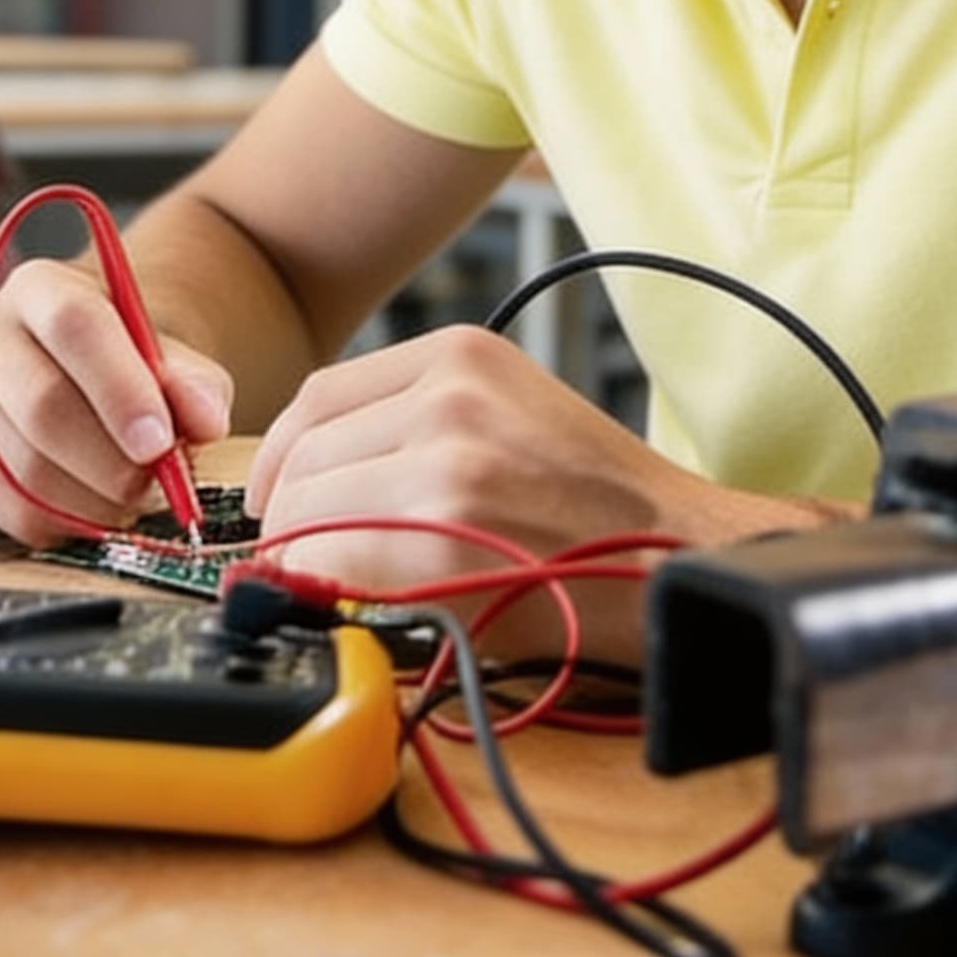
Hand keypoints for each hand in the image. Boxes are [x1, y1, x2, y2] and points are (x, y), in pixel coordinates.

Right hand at [0, 257, 235, 545]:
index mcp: (37, 287)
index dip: (120, 390)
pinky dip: (67, 525)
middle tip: (156, 487)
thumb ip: (193, 384)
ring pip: (26, 470)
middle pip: (43, 407)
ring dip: (95, 501)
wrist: (78, 376)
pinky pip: (10, 511)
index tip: (160, 442)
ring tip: (135, 496)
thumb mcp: (169, 357)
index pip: (74, 326)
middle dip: (112, 462)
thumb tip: (207, 421)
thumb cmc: (126, 363)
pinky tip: (95, 507)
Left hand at [243, 326, 836, 661]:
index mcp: (460, 355)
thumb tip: (317, 475)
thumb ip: (419, 421)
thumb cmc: (601, 508)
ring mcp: (443, 464)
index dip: (282, 457)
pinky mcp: (439, 539)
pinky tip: (356, 601)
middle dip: (290, 517)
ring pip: (309, 510)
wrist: (678, 559)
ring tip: (340, 583)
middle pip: (306, 455)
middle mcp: (447, 396)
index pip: (318, 397)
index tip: (278, 498)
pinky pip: (331, 561)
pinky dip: (326, 586)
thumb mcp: (511, 414)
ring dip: (306, 557)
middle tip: (302, 559)